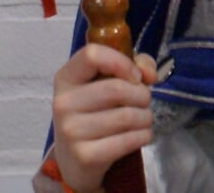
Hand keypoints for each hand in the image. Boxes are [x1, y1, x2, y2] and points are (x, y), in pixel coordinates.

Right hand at [51, 44, 157, 192]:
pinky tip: (139, 135)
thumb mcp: (106, 82)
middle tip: (143, 102)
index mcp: (66, 78)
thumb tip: (149, 74)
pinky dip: (143, 136)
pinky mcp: (85, 156)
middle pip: (117, 89)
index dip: (122, 62)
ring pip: (127, 116)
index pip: (92, 55)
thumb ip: (133, 65)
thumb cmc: (95, 111)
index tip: (134, 76)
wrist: (74, 159)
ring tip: (141, 119)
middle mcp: (63, 103)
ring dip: (146, 117)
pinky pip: (129, 140)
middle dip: (142, 95)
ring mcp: (71, 132)